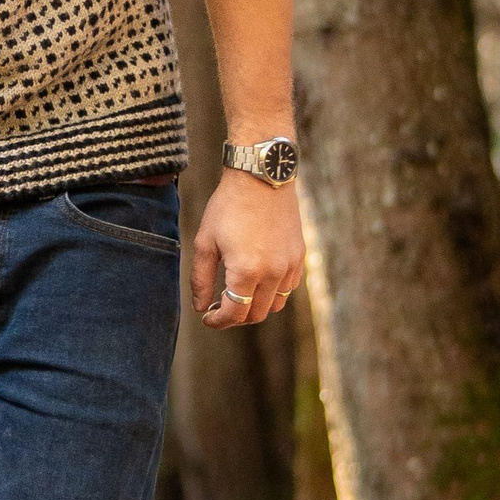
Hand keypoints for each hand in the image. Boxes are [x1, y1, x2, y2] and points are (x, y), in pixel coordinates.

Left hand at [190, 173, 304, 328]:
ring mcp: (290, 265)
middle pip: (256, 314)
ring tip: (238, 295)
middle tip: (219, 308)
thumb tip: (201, 307)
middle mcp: (273, 273)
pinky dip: (273, 293)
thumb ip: (201, 280)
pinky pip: (288, 288)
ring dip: (256, 307)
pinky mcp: (299, 256)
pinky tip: (257, 280)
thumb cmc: (228, 206)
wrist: (261, 177)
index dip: (218, 322)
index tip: (207, 318)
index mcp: (246, 271)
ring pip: (276, 305)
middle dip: (235, 317)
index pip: (235, 313)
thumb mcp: (205, 243)